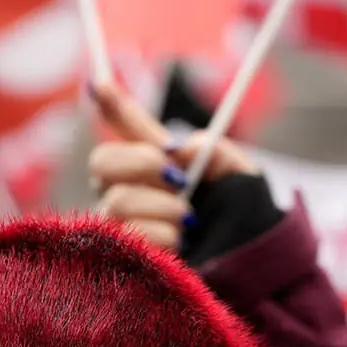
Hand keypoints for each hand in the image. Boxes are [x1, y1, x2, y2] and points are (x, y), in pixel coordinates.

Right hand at [87, 80, 257, 252]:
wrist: (247, 265)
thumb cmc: (240, 219)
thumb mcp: (239, 177)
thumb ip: (215, 152)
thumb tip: (181, 149)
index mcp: (156, 163)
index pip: (127, 126)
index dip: (112, 104)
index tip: (100, 82)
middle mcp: (127, 190)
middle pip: (101, 162)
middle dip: (140, 163)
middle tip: (178, 179)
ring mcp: (119, 225)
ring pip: (117, 202)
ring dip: (162, 208)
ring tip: (190, 222)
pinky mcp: (120, 259)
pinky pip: (128, 237)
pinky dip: (163, 238)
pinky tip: (181, 244)